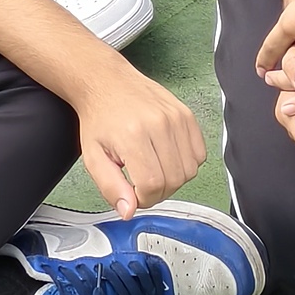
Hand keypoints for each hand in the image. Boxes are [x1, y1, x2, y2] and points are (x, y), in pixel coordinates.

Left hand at [74, 61, 206, 216]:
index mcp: (133, 135)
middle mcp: (158, 124)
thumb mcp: (94, 157)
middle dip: (159, 192)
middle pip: (174, 180)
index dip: (144, 199)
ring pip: (190, 170)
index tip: (134, 194)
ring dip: (173, 179)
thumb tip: (128, 211)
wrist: (107, 83)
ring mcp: (176, 118)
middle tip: (142, 184)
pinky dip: (187, 163)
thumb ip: (110, 187)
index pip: (153, 185)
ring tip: (154, 168)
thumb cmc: (100, 117)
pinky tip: (167, 157)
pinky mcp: (187, 115)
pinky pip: (200, 154)